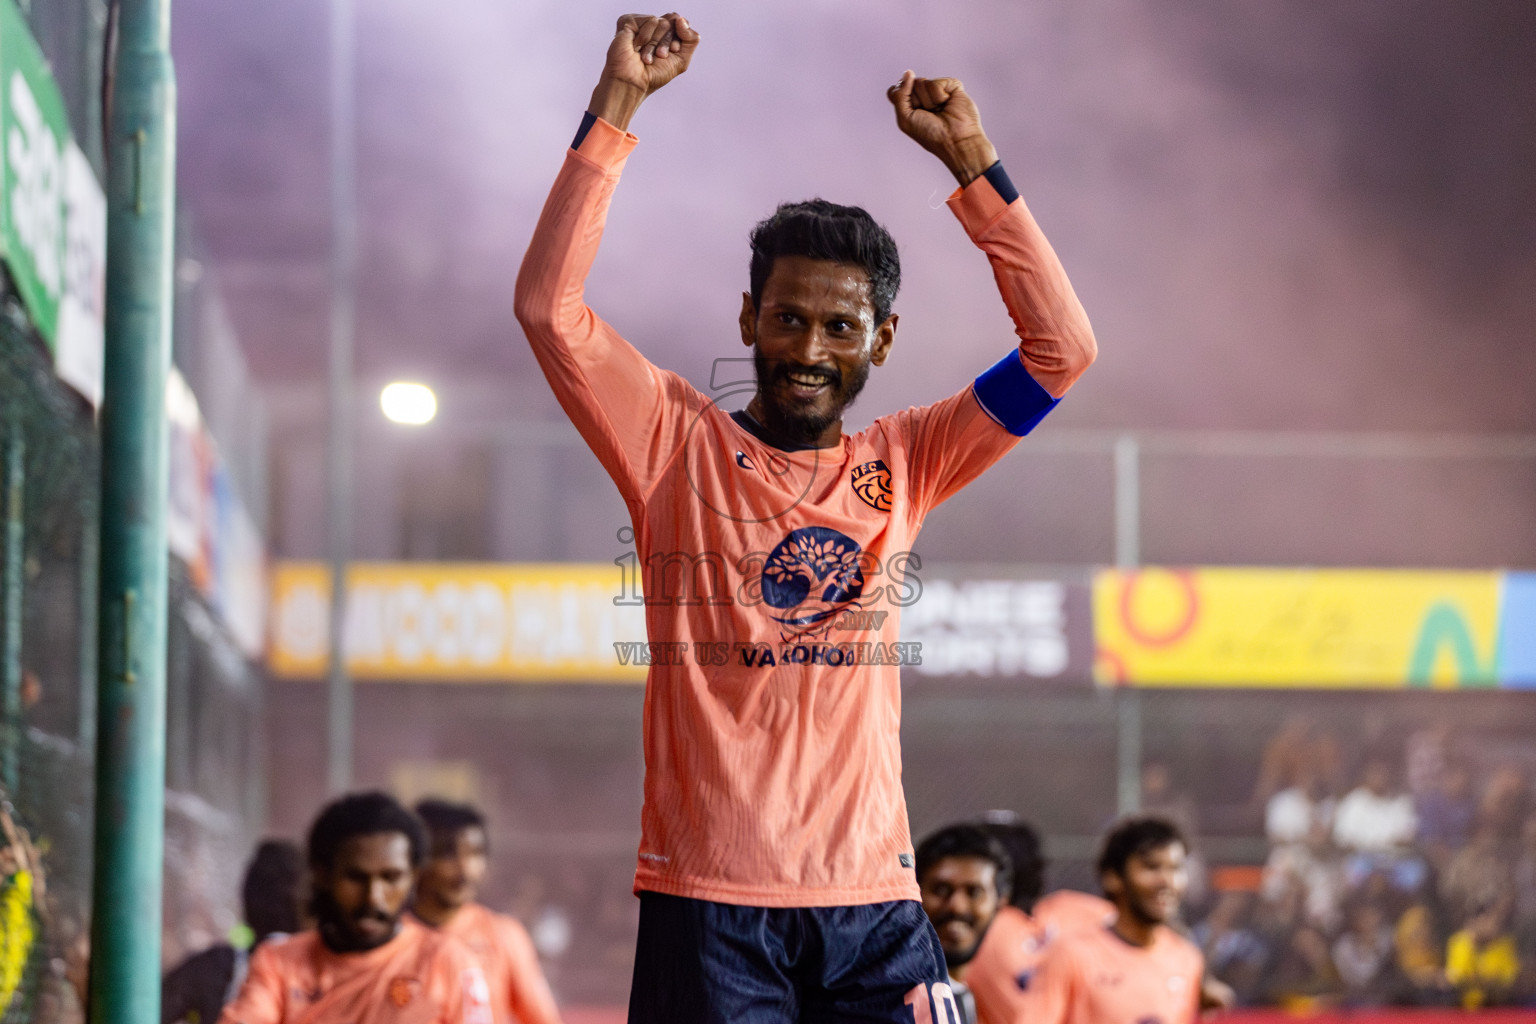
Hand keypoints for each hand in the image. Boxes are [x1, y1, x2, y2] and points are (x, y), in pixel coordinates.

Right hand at [588, 13, 699, 131]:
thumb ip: (691, 39)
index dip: (678, 41)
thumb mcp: (682, 60)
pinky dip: (646, 37)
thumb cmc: (654, 75)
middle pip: (673, 23)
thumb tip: (680, 19)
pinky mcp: (629, 21)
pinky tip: (636, 47)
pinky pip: (651, 20)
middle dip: (666, 43)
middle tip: (657, 56)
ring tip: (644, 55)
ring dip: (654, 44)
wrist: (633, 82)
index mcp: (666, 34)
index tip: (668, 55)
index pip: (683, 24)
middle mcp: (654, 27)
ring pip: (662, 22)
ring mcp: (641, 24)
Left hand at [887, 71, 998, 186]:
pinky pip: (936, 83)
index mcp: (910, 105)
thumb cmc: (930, 134)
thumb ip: (899, 95)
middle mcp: (923, 96)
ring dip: (928, 101)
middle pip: (908, 85)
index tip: (911, 112)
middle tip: (929, 114)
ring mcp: (937, 90)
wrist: (955, 139)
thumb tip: (908, 72)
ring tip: (940, 111)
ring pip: (921, 82)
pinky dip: (939, 96)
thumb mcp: (905, 119)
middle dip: (916, 101)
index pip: (896, 90)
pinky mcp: (951, 85)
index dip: (900, 97)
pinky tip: (948, 104)